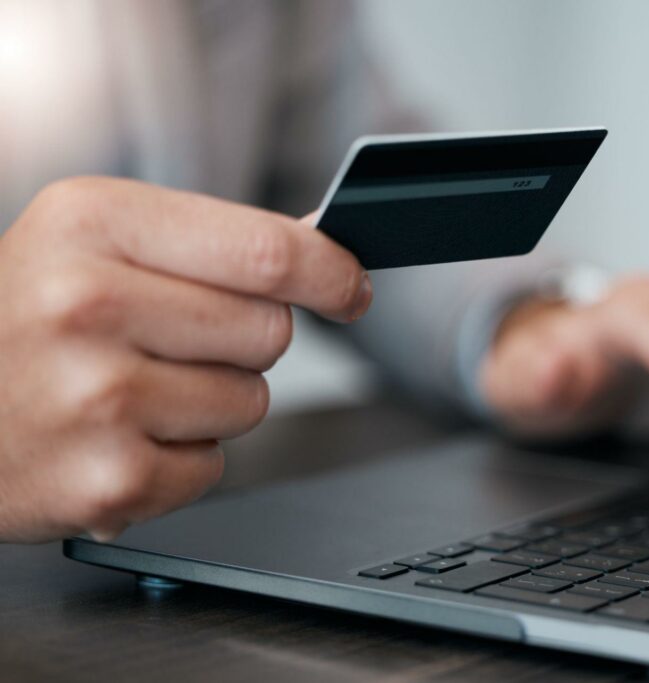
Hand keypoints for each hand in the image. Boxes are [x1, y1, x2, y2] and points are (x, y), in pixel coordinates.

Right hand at [0, 177, 371, 542]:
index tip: (352, 288)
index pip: (268, 252)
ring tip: (126, 389)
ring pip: (253, 403)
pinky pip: (214, 466)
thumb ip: (210, 241)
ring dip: (211, 402)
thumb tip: (323, 253)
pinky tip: (113, 437)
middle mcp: (88, 305)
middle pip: (271, 332)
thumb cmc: (19, 317)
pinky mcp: (109, 481)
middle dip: (243, 342)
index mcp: (94, 223)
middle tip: (166, 341)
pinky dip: (179, 458)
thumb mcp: (91, 238)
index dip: (330, 273)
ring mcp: (96, 400)